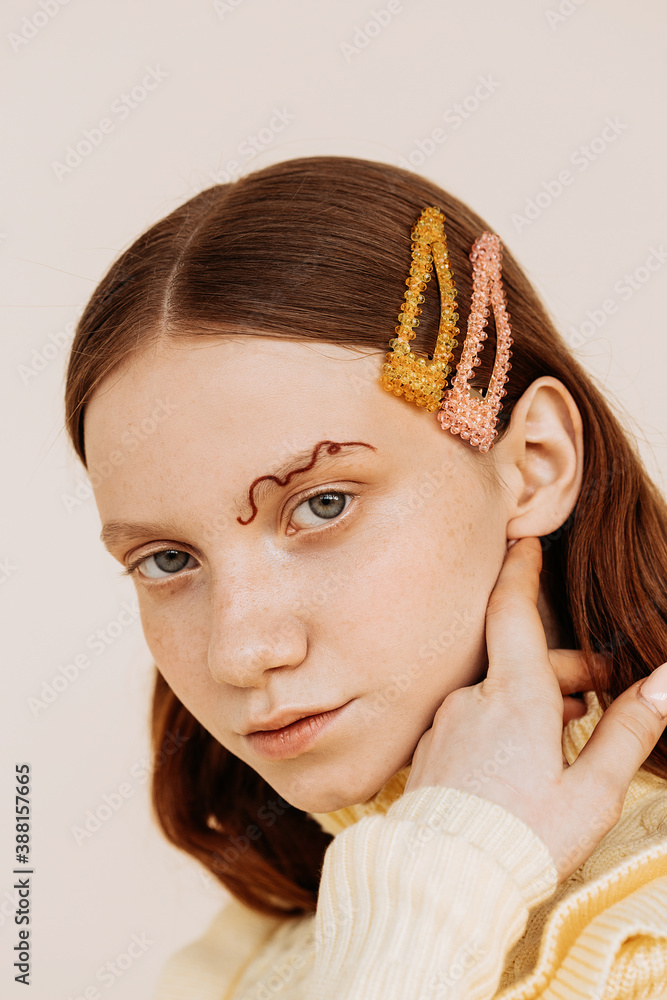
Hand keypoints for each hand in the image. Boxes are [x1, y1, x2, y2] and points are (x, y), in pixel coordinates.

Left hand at [402, 536, 666, 880]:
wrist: (444, 884)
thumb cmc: (523, 838)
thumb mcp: (592, 790)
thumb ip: (629, 730)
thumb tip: (666, 682)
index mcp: (514, 696)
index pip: (513, 610)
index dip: (520, 571)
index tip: (525, 543)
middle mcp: (471, 698)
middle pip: (521, 661)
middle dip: (564, 671)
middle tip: (604, 697)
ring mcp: (446, 723)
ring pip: (497, 691)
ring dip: (533, 699)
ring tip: (567, 733)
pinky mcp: (432, 749)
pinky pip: (471, 716)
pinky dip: (501, 720)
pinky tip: (521, 756)